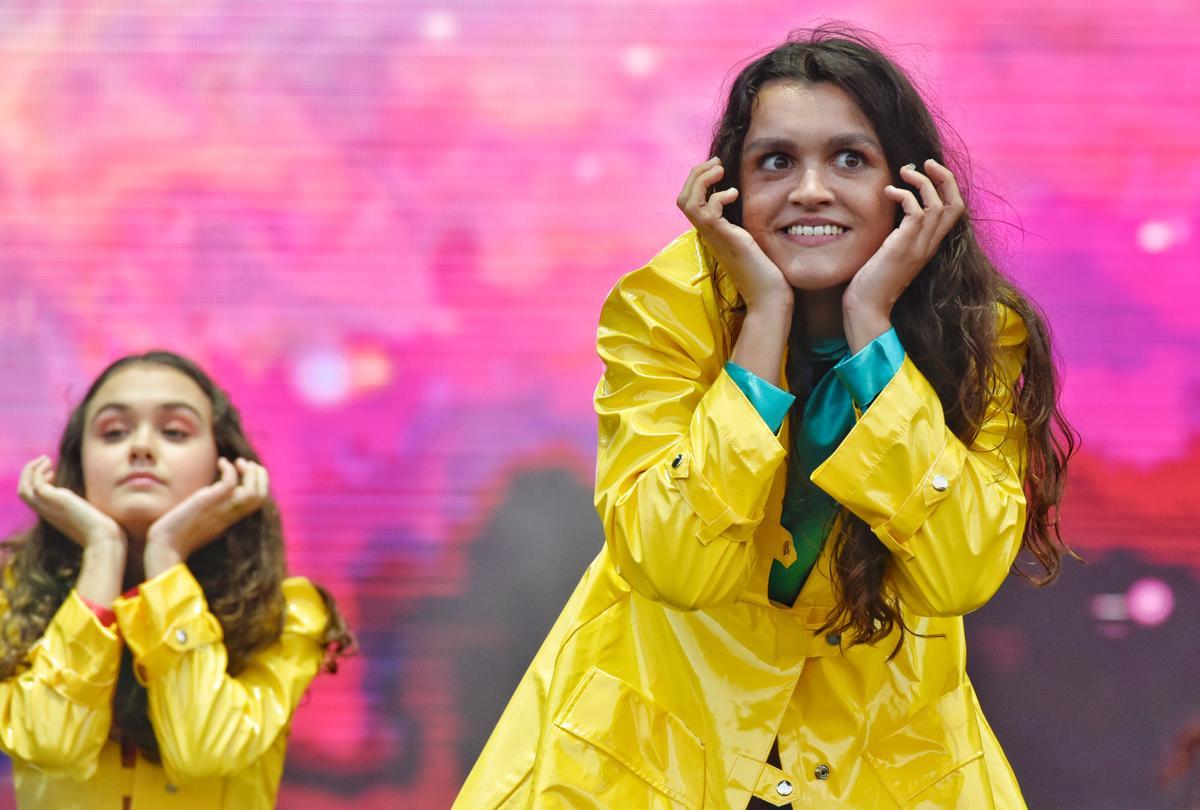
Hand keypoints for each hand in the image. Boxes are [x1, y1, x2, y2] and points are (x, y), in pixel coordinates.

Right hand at [17, 456, 124, 549]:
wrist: (102, 538)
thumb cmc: (102, 531)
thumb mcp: (88, 518)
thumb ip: (85, 512)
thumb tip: (96, 511)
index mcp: (54, 515)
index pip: (34, 499)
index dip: (38, 484)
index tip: (52, 473)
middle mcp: (47, 512)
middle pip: (24, 492)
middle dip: (29, 474)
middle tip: (43, 461)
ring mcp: (48, 507)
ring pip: (24, 488)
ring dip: (30, 471)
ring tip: (45, 459)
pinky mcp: (54, 500)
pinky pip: (36, 483)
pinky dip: (38, 471)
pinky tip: (51, 464)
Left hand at [144, 458, 268, 577]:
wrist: (164, 545)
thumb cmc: (177, 534)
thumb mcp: (201, 519)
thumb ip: (211, 509)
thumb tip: (211, 494)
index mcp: (230, 518)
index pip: (258, 501)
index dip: (260, 483)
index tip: (248, 470)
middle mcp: (229, 514)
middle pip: (260, 496)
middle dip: (260, 475)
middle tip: (247, 464)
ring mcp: (219, 509)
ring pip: (252, 492)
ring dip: (251, 472)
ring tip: (238, 462)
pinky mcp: (207, 503)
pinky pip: (229, 484)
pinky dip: (230, 469)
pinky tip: (221, 462)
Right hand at [677, 157, 792, 314]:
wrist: (769, 297)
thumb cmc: (766, 273)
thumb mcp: (752, 239)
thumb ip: (745, 224)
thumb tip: (752, 208)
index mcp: (713, 232)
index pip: (689, 201)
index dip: (698, 180)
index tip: (718, 168)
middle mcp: (709, 234)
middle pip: (682, 198)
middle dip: (696, 174)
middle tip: (717, 163)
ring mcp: (715, 237)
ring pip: (688, 202)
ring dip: (701, 180)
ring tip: (720, 170)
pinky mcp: (727, 239)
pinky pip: (707, 212)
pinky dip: (718, 196)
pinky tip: (734, 193)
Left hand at [842, 159, 963, 349]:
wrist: (866, 307)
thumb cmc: (872, 282)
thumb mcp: (891, 252)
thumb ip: (898, 234)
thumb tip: (891, 212)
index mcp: (929, 245)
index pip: (954, 211)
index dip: (948, 188)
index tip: (930, 172)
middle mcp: (930, 245)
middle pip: (955, 204)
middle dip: (945, 178)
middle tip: (927, 163)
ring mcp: (919, 246)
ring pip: (937, 203)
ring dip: (922, 181)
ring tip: (904, 171)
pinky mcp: (904, 246)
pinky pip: (916, 211)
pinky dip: (904, 194)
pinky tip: (888, 192)